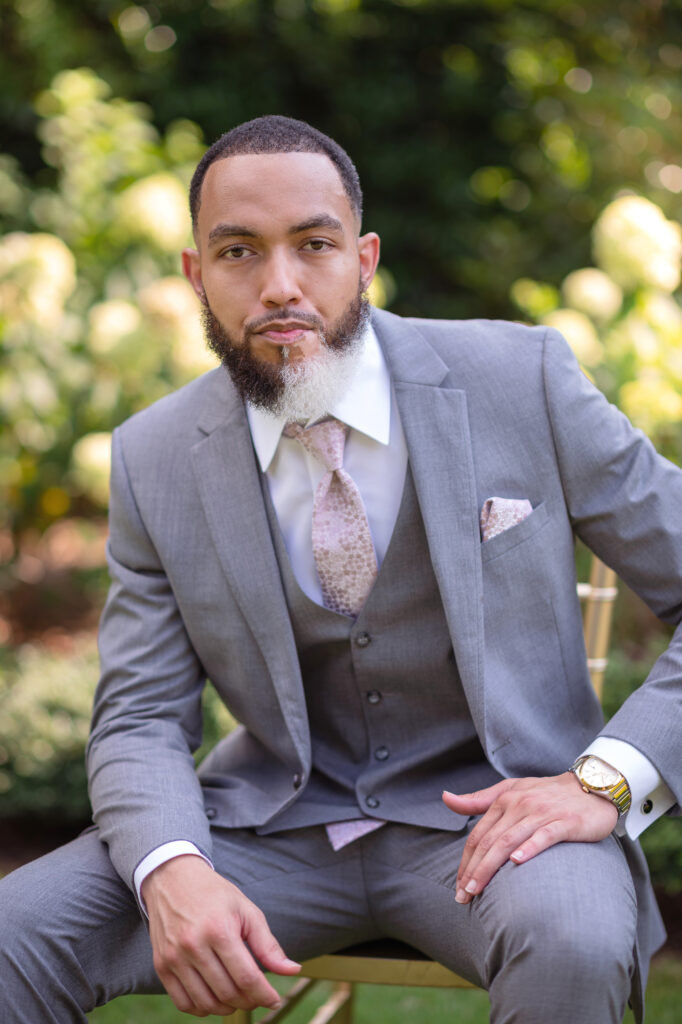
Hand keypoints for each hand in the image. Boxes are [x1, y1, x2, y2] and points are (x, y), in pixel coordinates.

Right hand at [142, 855, 300, 1016]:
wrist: (173, 878)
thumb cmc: (213, 894)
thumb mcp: (246, 910)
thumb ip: (268, 944)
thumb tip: (292, 969)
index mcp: (219, 930)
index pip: (247, 978)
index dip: (264, 995)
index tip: (274, 1000)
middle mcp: (194, 946)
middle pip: (227, 993)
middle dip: (248, 1001)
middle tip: (257, 995)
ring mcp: (174, 958)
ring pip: (206, 1003)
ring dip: (227, 1008)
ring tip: (238, 997)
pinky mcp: (161, 965)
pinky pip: (183, 1003)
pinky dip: (202, 1009)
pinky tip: (214, 998)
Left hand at [443, 772, 617, 904]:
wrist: (591, 787)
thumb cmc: (546, 793)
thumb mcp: (511, 790)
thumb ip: (478, 799)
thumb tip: (445, 798)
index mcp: (504, 799)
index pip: (478, 835)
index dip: (466, 861)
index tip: (458, 886)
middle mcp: (520, 805)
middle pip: (490, 841)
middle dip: (473, 870)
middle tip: (463, 896)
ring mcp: (542, 812)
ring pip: (509, 840)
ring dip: (490, 866)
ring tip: (477, 889)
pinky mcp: (566, 821)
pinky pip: (544, 835)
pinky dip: (529, 848)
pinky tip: (517, 862)